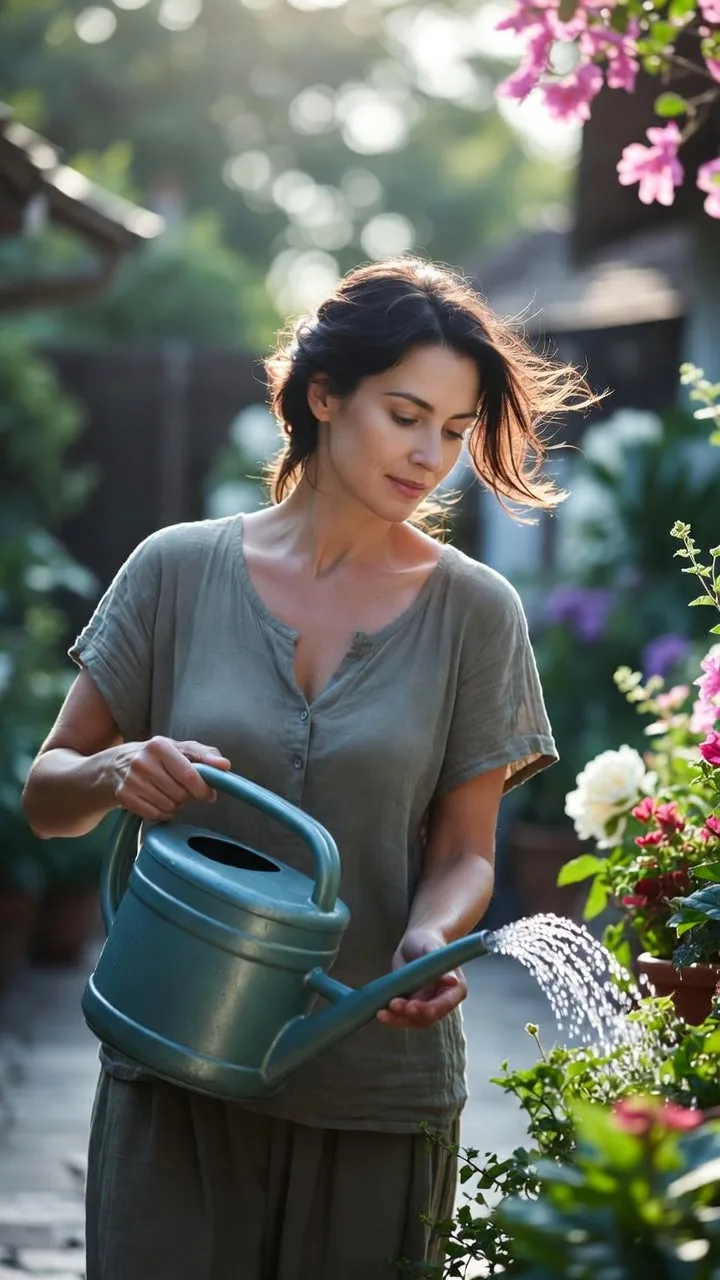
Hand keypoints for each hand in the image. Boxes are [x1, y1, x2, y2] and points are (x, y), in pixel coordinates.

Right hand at [110, 737, 230, 821]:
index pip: (189, 774)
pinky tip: (160, 802)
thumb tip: (225, 765)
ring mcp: (131, 780)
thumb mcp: (179, 748)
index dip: (203, 789)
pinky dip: (163, 813)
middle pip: (180, 793)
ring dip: (176, 805)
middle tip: (184, 790)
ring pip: (169, 805)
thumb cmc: (156, 756)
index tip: (209, 794)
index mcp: (159, 746)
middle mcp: (143, 761)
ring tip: (169, 793)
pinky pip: (155, 815)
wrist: (115, 765)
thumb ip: (205, 754)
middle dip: (188, 796)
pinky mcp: (124, 797)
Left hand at [376, 927, 467, 1030]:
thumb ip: (440, 963)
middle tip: (393, 1005)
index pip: (443, 1005)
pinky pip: (402, 1016)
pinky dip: (391, 1017)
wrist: (415, 942)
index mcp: (454, 989)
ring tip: (382, 1013)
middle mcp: (441, 1001)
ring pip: (413, 1020)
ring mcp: (425, 1004)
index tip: (412, 1006)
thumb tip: (451, 980)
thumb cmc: (428, 941)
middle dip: (409, 1015)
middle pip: (427, 1017)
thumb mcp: (432, 947)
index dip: (429, 1008)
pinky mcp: (410, 1005)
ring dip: (397, 1019)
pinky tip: (380, 1012)